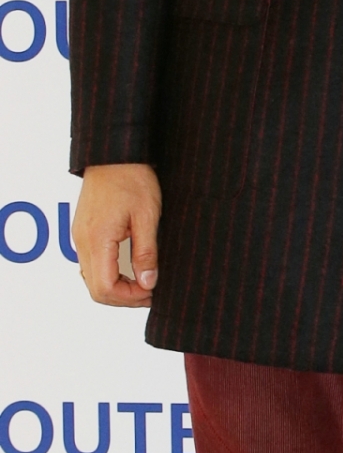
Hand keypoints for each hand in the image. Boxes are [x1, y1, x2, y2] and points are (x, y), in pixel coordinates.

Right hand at [73, 163, 161, 306]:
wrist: (114, 154)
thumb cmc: (131, 178)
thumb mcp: (147, 217)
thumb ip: (146, 253)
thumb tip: (147, 283)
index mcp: (97, 240)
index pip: (105, 289)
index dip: (130, 297)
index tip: (151, 291)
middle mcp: (82, 242)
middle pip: (95, 290)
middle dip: (124, 297)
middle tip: (150, 291)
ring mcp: (80, 237)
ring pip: (91, 280)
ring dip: (116, 288)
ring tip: (142, 282)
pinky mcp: (83, 232)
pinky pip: (90, 265)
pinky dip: (108, 275)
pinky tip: (128, 270)